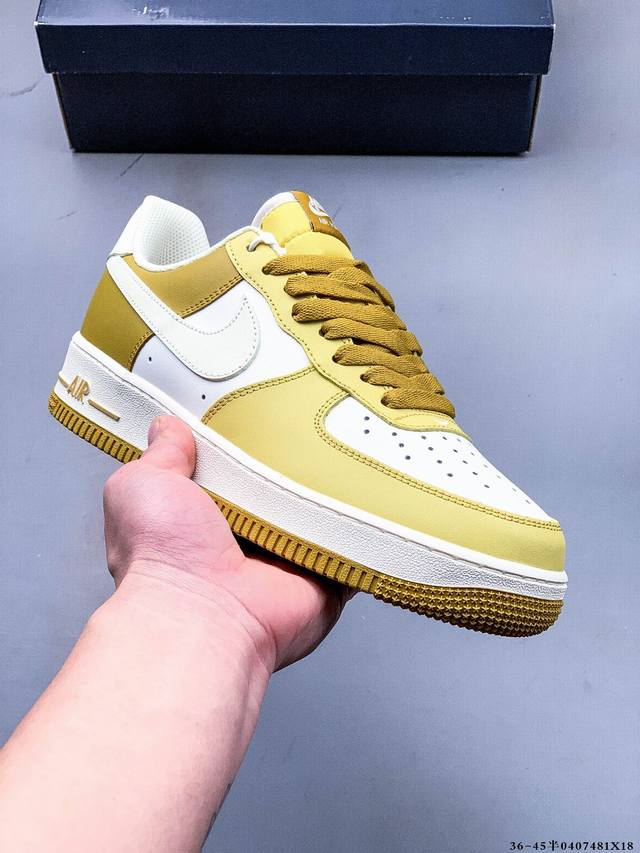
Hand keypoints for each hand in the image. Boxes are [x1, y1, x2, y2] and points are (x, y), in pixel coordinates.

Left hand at [103, 416, 350, 670]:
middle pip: (282, 491)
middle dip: (295, 463)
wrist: (201, 612)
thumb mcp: (143, 485)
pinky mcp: (325, 577)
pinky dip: (362, 527)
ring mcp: (289, 561)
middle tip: (312, 422)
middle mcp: (248, 543)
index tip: (261, 410)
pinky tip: (373, 492)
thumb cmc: (162, 555)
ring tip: (348, 444)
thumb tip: (166, 427)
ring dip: (332, 490)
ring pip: (321, 514)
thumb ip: (161, 455)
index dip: (244, 446)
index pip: (232, 474)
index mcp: (205, 520)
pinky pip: (354, 546)